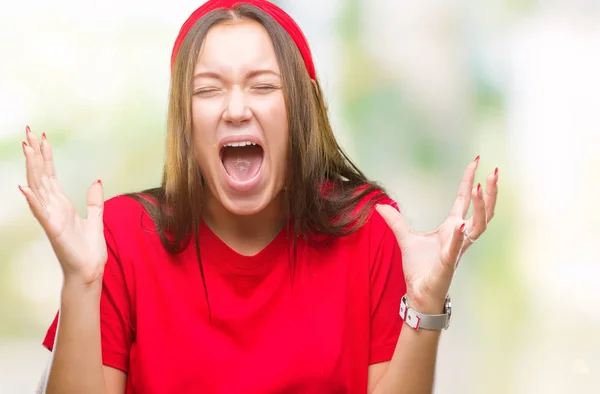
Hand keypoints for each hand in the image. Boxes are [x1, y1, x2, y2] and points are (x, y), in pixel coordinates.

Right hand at [19, 126, 106, 285]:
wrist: (89, 270)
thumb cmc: (88, 249)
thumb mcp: (96, 218)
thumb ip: (94, 201)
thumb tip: (96, 182)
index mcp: (61, 204)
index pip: (50, 175)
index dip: (46, 156)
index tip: (41, 138)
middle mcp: (52, 208)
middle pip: (41, 176)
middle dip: (36, 154)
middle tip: (29, 132)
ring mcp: (51, 218)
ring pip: (38, 188)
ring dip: (32, 169)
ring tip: (27, 149)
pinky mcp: (53, 230)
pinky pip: (41, 213)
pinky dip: (33, 200)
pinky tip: (24, 187)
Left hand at [376, 156, 498, 312]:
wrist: (419, 293)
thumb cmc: (419, 269)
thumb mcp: (405, 238)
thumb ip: (395, 221)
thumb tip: (379, 205)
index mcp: (451, 228)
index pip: (464, 200)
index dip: (470, 181)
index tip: (477, 161)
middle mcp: (459, 236)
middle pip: (482, 211)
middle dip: (489, 192)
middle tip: (494, 172)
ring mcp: (457, 249)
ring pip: (479, 226)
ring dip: (482, 207)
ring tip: (481, 187)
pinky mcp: (448, 262)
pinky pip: (456, 247)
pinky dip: (457, 236)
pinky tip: (459, 223)